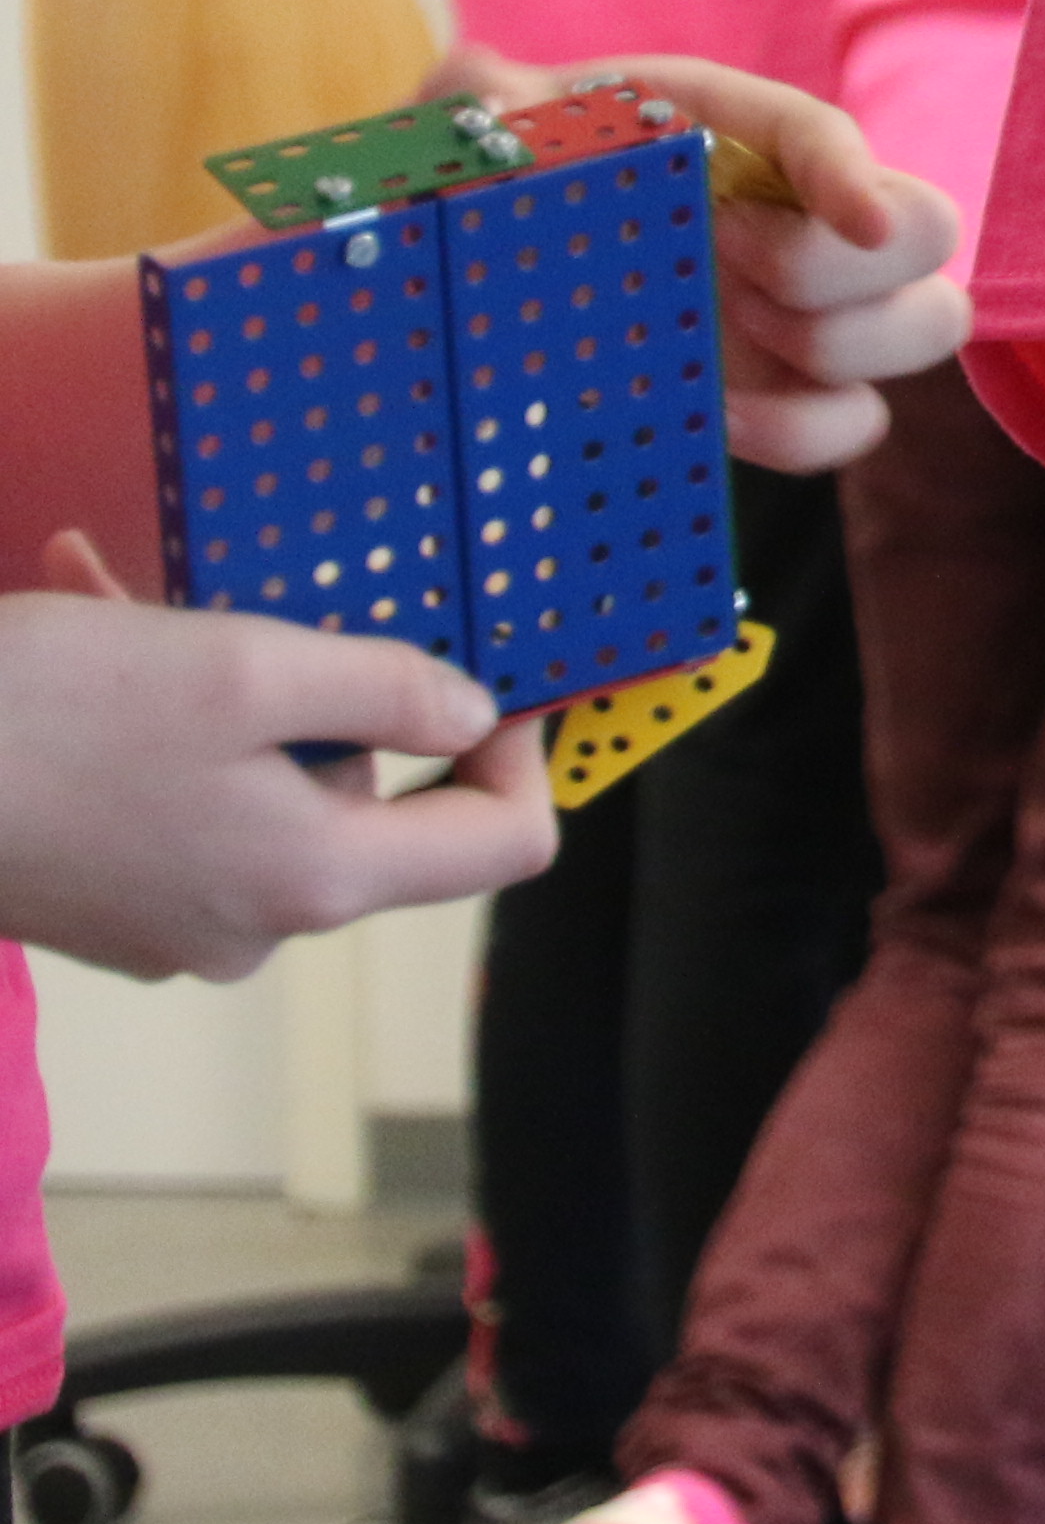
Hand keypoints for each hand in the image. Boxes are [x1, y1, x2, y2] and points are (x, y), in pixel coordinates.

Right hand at [0, 532, 554, 979]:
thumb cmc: (35, 719)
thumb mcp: (239, 666)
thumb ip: (384, 688)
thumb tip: (472, 714)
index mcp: (313, 880)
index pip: (500, 844)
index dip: (517, 753)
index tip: (490, 673)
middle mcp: (256, 925)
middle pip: (368, 803)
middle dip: (329, 691)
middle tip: (259, 604)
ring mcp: (173, 921)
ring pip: (260, 781)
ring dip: (219, 683)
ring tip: (124, 598)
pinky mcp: (105, 899)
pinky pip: (176, 798)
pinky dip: (152, 716)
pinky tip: (84, 625)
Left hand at [433, 47, 972, 468]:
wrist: (498, 276)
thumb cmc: (513, 188)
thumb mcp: (483, 135)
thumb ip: (480, 102)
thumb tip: (490, 90)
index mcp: (737, 133)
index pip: (827, 136)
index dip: (854, 175)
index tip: (859, 222)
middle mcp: (806, 214)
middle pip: (928, 230)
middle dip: (838, 267)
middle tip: (726, 268)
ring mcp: (816, 309)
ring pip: (929, 321)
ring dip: (842, 343)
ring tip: (724, 339)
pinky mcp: (797, 392)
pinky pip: (857, 419)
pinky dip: (807, 430)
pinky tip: (721, 417)